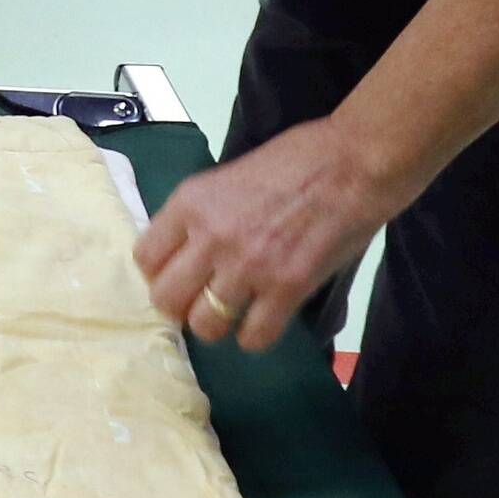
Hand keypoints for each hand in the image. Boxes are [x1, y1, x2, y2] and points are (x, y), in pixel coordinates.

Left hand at [132, 114, 413, 354]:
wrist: (353, 162)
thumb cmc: (295, 160)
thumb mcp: (228, 177)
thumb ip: (202, 214)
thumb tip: (185, 252)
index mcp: (192, 203)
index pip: (145, 257)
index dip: (159, 273)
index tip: (177, 276)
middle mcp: (211, 237)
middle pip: (166, 299)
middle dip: (180, 306)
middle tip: (199, 302)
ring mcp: (248, 265)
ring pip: (205, 326)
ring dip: (216, 325)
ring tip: (232, 314)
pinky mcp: (287, 288)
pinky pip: (254, 337)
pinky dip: (254, 337)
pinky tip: (262, 322)